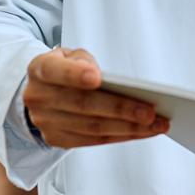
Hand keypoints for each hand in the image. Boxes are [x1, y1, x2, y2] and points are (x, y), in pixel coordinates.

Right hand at [21, 48, 168, 147]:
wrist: (40, 92)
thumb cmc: (62, 70)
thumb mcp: (69, 55)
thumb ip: (82, 60)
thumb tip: (102, 80)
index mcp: (40, 69)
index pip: (55, 71)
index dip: (75, 75)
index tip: (97, 77)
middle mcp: (39, 97)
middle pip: (83, 105)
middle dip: (120, 109)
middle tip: (150, 112)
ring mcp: (46, 122)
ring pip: (93, 127)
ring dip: (129, 128)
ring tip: (156, 124)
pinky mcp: (57, 140)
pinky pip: (94, 140)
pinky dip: (121, 136)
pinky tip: (141, 131)